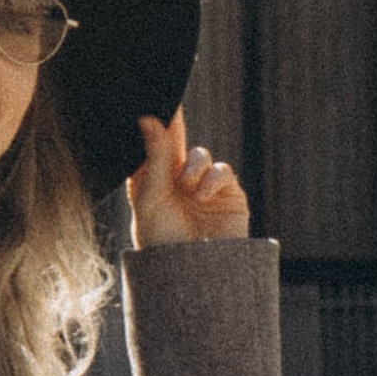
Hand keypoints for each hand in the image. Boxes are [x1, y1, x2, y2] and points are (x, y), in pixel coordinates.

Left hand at [128, 110, 250, 247]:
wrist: (191, 277)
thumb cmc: (161, 241)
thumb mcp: (152, 197)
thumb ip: (156, 157)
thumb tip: (149, 117)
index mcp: (151, 178)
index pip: (151, 143)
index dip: (152, 122)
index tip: (148, 98)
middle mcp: (176, 179)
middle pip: (176, 140)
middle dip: (174, 125)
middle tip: (170, 108)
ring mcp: (203, 186)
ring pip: (201, 155)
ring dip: (193, 166)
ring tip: (186, 186)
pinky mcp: (228, 195)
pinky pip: (222, 171)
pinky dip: (212, 178)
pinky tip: (202, 194)